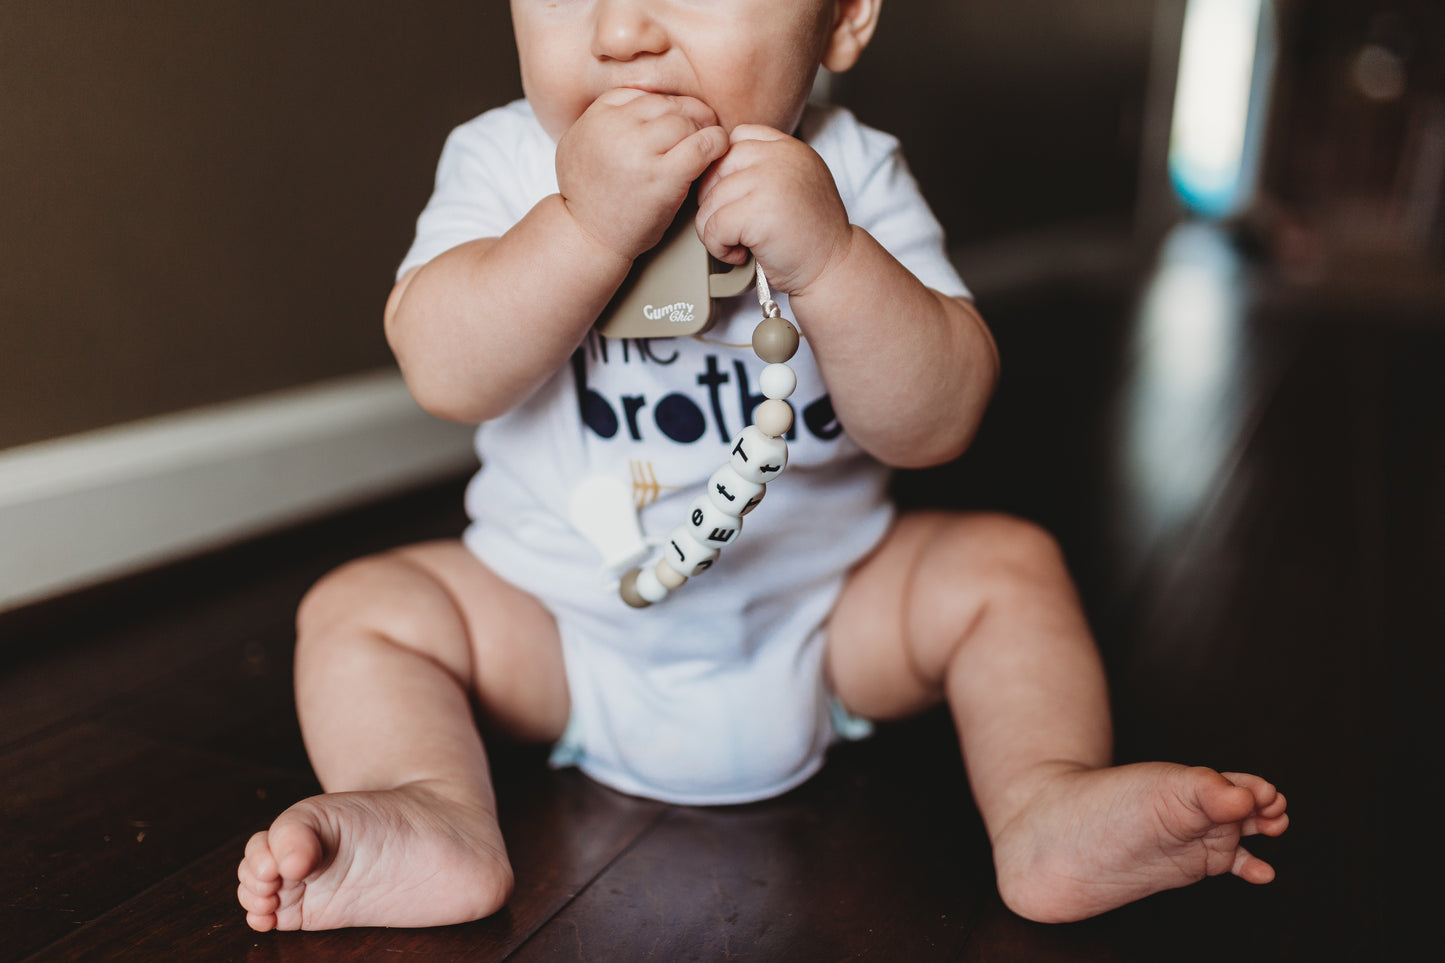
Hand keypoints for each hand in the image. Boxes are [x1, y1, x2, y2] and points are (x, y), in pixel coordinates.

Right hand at [556, 89, 728, 261]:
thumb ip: (605, 118)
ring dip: (703, 130)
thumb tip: (640, 97)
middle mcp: (616, 127)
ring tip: (708, 142)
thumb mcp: (579, 143)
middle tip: (702, 127)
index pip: (644, 94)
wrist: (587, 236)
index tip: (676, 119)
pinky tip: (719, 149)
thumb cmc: (588, 196)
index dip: (666, 106)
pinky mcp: (663, 176)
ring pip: (686, 121)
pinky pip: (702, 146)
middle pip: (668, 105)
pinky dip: (716, 143)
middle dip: (689, 115)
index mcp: (598, 115)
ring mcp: (640, 150)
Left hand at [695, 126, 853, 294]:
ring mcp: (770, 181)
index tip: (734, 200)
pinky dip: (718, 247)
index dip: (724, 170)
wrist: (833, 268)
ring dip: (713, 229)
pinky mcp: (758, 212)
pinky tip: (740, 254)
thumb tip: (714, 166)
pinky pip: (713, 226)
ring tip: (738, 244)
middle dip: (713, 201)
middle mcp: (780, 157)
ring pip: (709, 200)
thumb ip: (766, 166)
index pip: (735, 138)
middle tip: (732, 227)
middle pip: (716, 167)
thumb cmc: (809, 235)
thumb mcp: (795, 184)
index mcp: (788, 147)